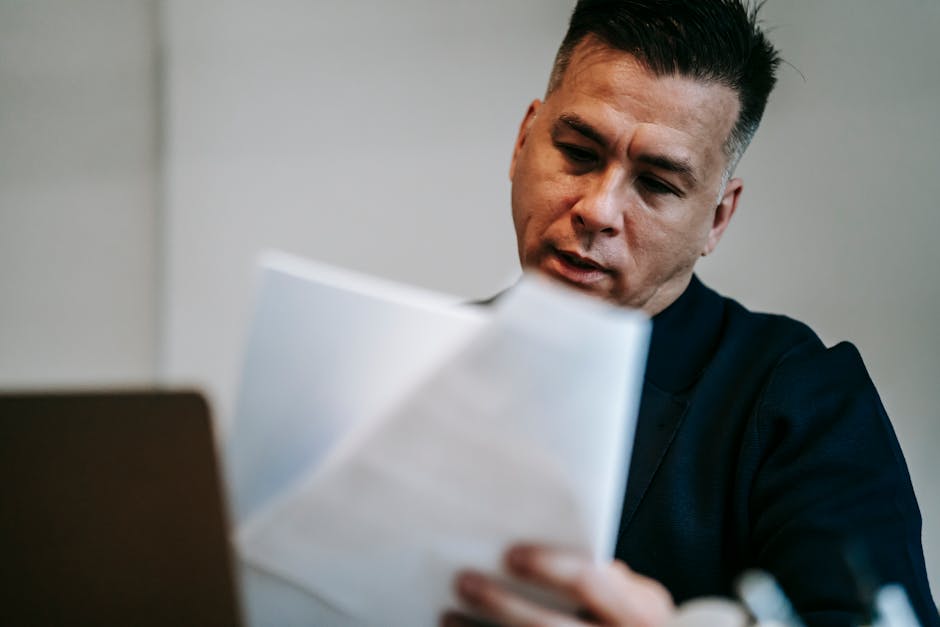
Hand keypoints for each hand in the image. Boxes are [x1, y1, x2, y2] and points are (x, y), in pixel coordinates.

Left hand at [442, 543, 674, 626]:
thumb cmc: (631, 620)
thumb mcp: (637, 596)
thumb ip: (602, 572)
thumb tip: (547, 533)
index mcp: (639, 613)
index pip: (588, 581)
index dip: (548, 565)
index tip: (510, 553)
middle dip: (502, 604)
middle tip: (462, 580)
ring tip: (449, 613)